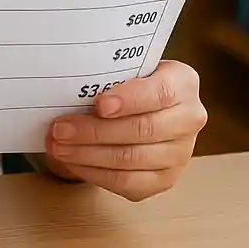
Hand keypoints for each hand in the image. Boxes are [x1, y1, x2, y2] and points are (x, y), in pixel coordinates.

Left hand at [44, 60, 206, 201]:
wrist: (147, 102)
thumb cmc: (131, 79)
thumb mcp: (128, 65)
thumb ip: (111, 73)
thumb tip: (69, 84)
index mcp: (183, 82)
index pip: (159, 93)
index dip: (128, 100)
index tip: (98, 105)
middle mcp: (189, 119)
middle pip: (142, 130)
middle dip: (95, 132)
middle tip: (61, 129)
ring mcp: (180, 154)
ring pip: (132, 160)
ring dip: (89, 155)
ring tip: (59, 147)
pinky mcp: (165, 179)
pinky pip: (128, 183)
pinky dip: (96, 173)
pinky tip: (73, 162)